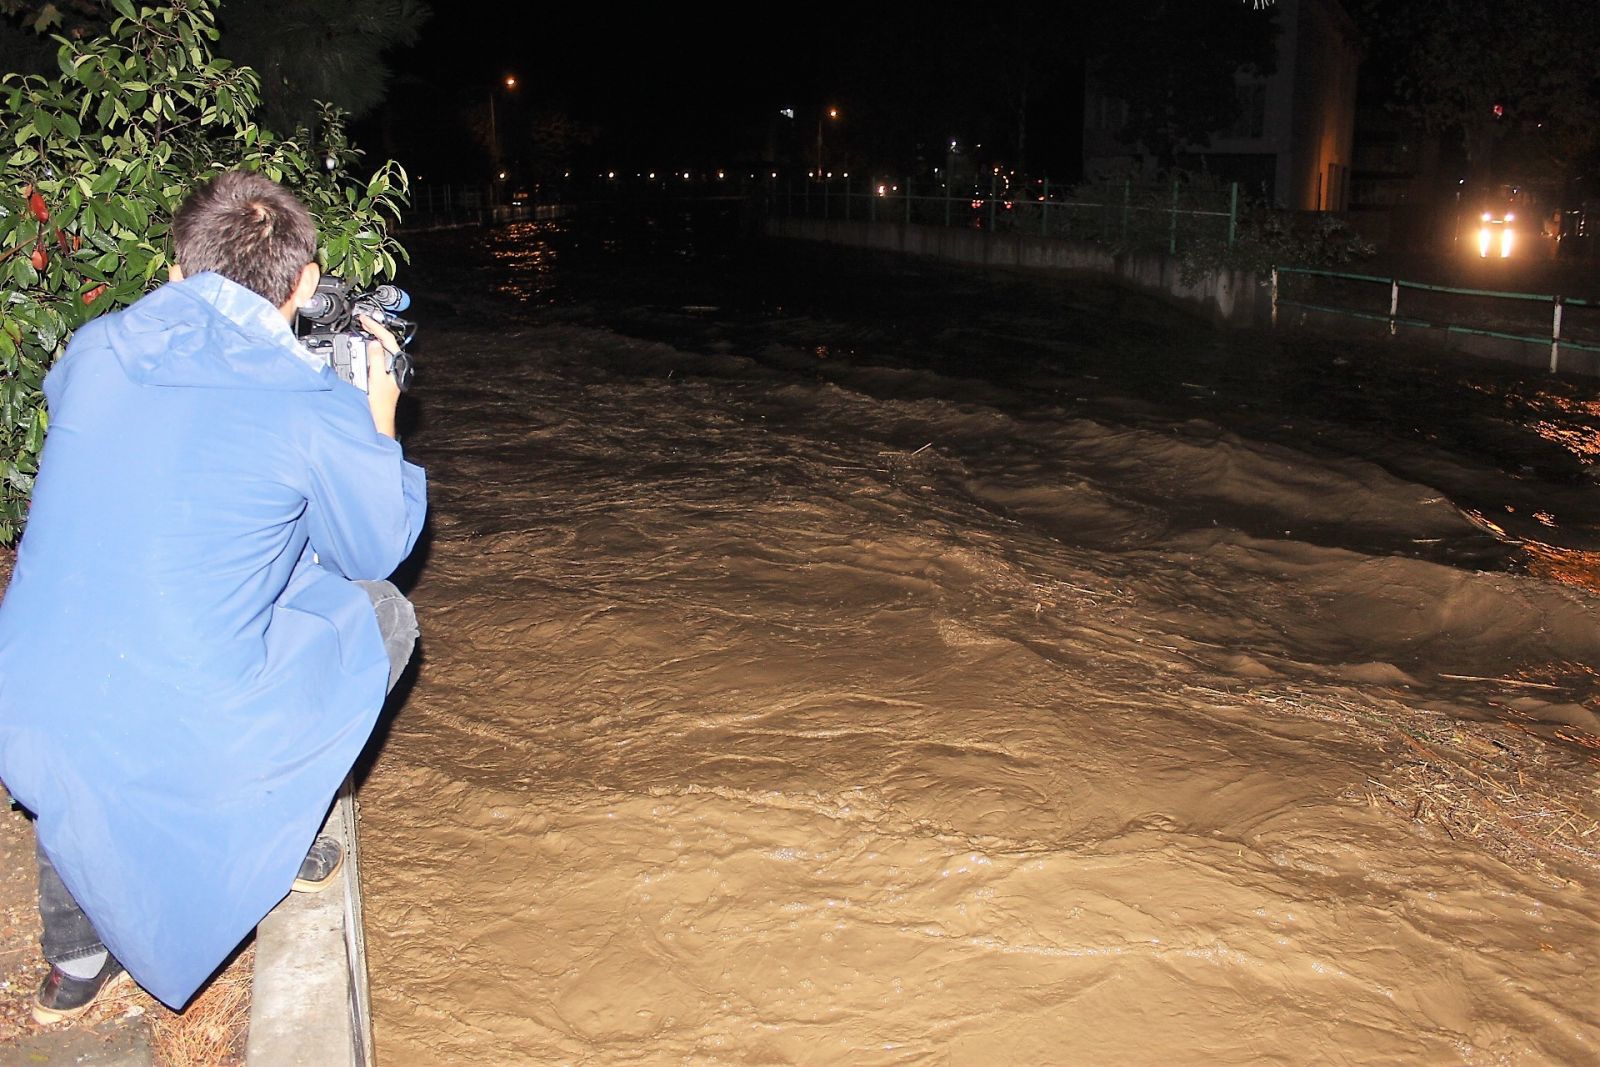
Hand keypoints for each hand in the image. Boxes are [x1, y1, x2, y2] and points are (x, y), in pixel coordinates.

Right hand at [358, 314, 400, 438]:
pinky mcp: (382, 375)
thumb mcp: (376, 379)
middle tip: (362, 320)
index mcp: (397, 365)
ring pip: (381, 349)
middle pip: (386, 342)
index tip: (366, 319)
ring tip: (363, 328)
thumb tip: (374, 343)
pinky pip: (377, 357)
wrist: (378, 419)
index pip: (388, 340)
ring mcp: (389, 370)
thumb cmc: (379, 404)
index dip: (376, 327)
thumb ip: (376, 360)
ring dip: (372, 337)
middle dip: (374, 330)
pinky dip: (369, 348)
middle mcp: (395, 366)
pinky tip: (363, 346)